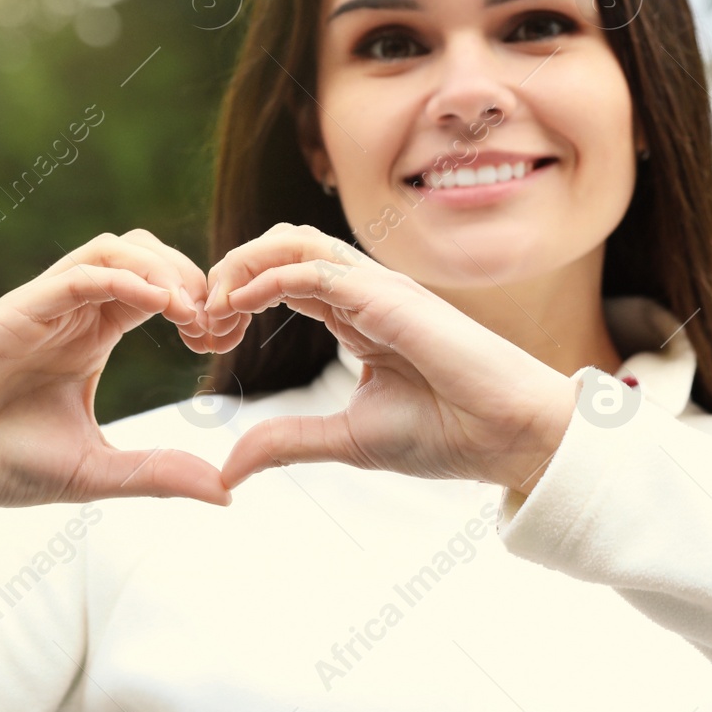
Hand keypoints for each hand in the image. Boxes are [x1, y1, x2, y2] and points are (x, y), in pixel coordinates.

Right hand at [0, 230, 230, 555]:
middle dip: (191, 277)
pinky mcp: (17, 311)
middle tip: (214, 323)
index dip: (200, 303)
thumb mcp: (98, 473)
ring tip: (191, 313)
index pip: (160, 288)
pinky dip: (125, 278)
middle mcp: (73, 311)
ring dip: (163, 268)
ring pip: (116, 248)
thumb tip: (227, 491)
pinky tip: (158, 305)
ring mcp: (44, 306)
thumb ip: (159, 473)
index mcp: (94, 335)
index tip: (223, 340)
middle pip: (146, 253)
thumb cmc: (1, 467)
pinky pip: (80, 274)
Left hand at [204, 223, 577, 493]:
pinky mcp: (388, 298)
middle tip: (199, 323)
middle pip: (279, 247)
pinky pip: (313, 269)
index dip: (235, 299)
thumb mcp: (347, 439)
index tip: (205, 340)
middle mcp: (365, 293)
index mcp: (358, 316)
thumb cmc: (450, 433)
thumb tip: (226, 469)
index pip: (282, 279)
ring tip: (212, 311)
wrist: (512, 437)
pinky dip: (266, 279)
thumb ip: (287, 442)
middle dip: (228, 274)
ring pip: (291, 242)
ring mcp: (378, 289)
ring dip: (239, 267)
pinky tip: (238, 308)